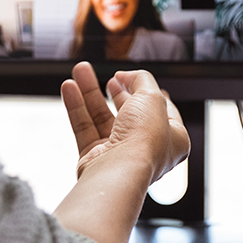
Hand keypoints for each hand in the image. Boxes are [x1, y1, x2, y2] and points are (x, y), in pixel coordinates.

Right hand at [60, 62, 188, 183]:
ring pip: (102, 118)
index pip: (162, 110)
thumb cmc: (144, 141)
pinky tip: (69, 88)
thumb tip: (126, 77)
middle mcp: (147, 149)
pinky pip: (85, 128)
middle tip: (107, 77)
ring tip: (79, 72)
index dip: (147, 92)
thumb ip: (141, 80)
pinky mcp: (95, 159)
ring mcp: (120, 155)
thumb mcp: (152, 97)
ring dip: (90, 93)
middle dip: (115, 90)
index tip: (132, 79)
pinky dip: (77, 107)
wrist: (119, 170)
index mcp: (173, 139)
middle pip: (129, 112)